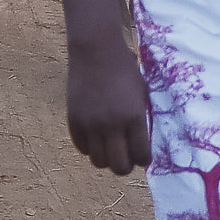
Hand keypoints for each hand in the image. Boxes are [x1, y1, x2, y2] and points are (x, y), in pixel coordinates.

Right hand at [65, 39, 150, 175]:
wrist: (96, 53)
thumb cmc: (126, 69)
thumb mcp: (142, 91)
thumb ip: (142, 116)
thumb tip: (144, 138)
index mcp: (134, 117)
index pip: (141, 153)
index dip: (145, 160)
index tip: (145, 160)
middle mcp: (111, 125)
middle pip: (118, 165)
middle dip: (125, 167)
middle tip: (128, 162)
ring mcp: (90, 125)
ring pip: (98, 161)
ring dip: (107, 160)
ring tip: (112, 151)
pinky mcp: (74, 122)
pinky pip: (82, 148)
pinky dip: (90, 148)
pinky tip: (97, 140)